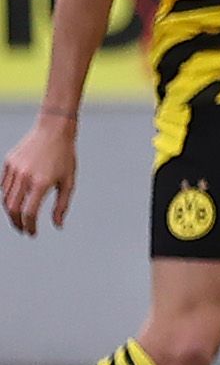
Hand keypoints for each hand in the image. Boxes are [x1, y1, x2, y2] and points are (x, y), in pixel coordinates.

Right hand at [2, 117, 77, 235]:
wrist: (54, 130)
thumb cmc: (65, 157)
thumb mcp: (69, 181)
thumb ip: (62, 205)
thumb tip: (58, 225)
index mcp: (41, 183)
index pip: (29, 213)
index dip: (30, 227)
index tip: (32, 233)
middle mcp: (24, 177)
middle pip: (13, 208)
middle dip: (16, 223)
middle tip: (23, 230)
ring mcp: (14, 169)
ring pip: (6, 197)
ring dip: (11, 211)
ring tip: (20, 218)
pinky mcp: (8, 162)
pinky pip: (4, 184)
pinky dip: (8, 195)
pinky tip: (16, 200)